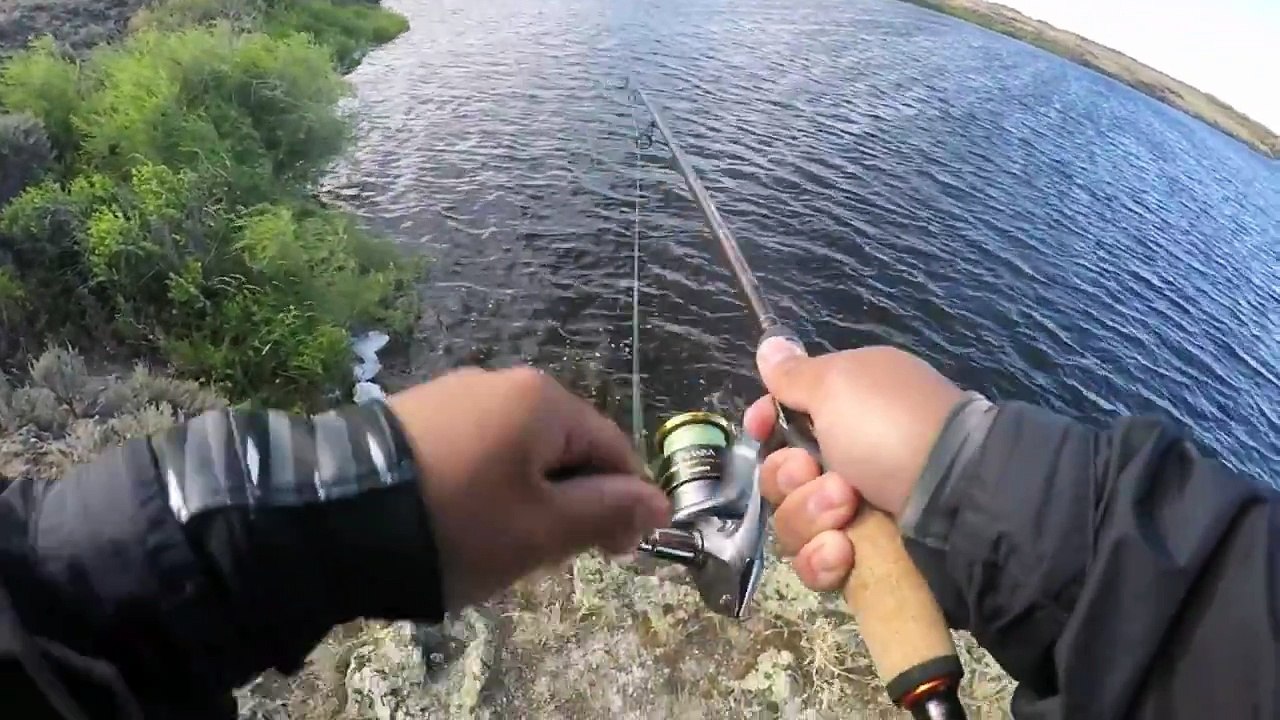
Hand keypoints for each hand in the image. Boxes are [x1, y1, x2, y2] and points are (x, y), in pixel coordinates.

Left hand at [388, 366, 670, 611]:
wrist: (335, 516)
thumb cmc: (460, 523)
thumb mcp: (543, 529)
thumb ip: (607, 511)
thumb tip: (660, 502)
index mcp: (543, 399)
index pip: (612, 448)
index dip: (623, 503)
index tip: (613, 554)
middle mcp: (500, 380)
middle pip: (562, 445)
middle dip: (568, 500)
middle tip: (545, 556)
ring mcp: (450, 392)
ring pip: (515, 449)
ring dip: (523, 495)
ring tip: (495, 544)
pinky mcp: (410, 413)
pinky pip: (471, 447)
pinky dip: (480, 484)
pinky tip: (457, 521)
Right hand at [742, 337, 966, 590]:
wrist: (958, 497)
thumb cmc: (891, 426)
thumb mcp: (838, 384)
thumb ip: (794, 373)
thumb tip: (769, 342)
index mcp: (840, 411)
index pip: (778, 422)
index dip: (763, 427)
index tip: (760, 429)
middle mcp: (843, 460)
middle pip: (777, 478)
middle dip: (790, 477)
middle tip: (820, 472)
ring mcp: (854, 512)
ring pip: (790, 525)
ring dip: (810, 516)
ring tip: (848, 507)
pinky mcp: (862, 557)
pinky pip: (814, 565)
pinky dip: (824, 559)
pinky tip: (845, 550)